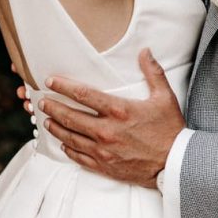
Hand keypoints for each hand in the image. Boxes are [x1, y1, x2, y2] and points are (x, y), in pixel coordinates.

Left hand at [39, 49, 185, 185]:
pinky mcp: (104, 166)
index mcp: (119, 111)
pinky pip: (79, 157)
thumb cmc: (170, 130)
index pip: (83, 95)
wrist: (175, 164)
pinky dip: (68, 149)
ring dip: (56, 127)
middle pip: (70, 116)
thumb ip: (153, 72)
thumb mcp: (165, 98)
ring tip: (47, 120)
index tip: (50, 81)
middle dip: (52, 107)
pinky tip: (63, 143)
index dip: (63, 86)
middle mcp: (107, 131)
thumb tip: (145, 51)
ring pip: (70, 137)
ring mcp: (104, 150)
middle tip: (41, 101)